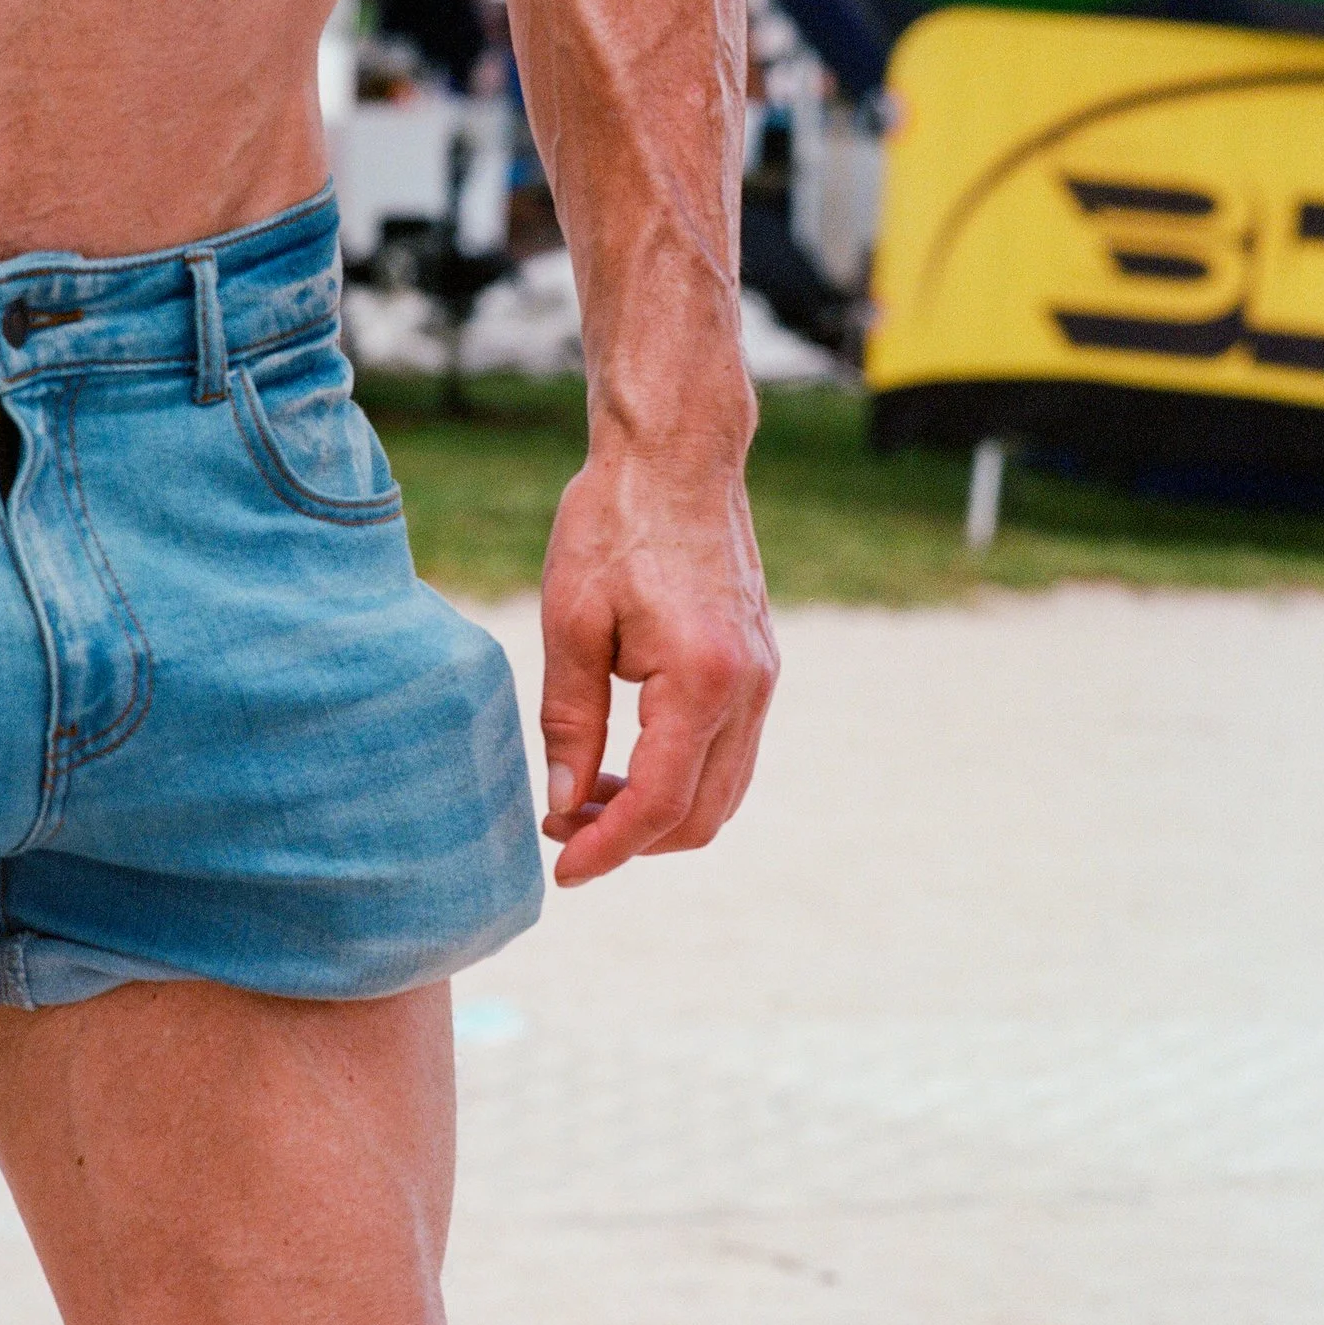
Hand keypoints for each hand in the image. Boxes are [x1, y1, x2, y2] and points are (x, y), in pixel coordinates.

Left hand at [536, 438, 776, 888]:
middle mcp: (748, 688)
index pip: (659, 804)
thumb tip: (561, 805)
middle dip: (631, 839)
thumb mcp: (570, 621)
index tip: (560, 871)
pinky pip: (731, 752)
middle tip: (561, 827)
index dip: (606, 849)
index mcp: (702, 680)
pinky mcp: (759, 664)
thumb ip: (569, 721)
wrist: (676, 454)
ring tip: (584, 797)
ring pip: (723, 791)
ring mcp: (762, 678)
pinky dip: (682, 777)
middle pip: (702, 815)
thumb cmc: (613, 522)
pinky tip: (624, 759)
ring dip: (658, 813)